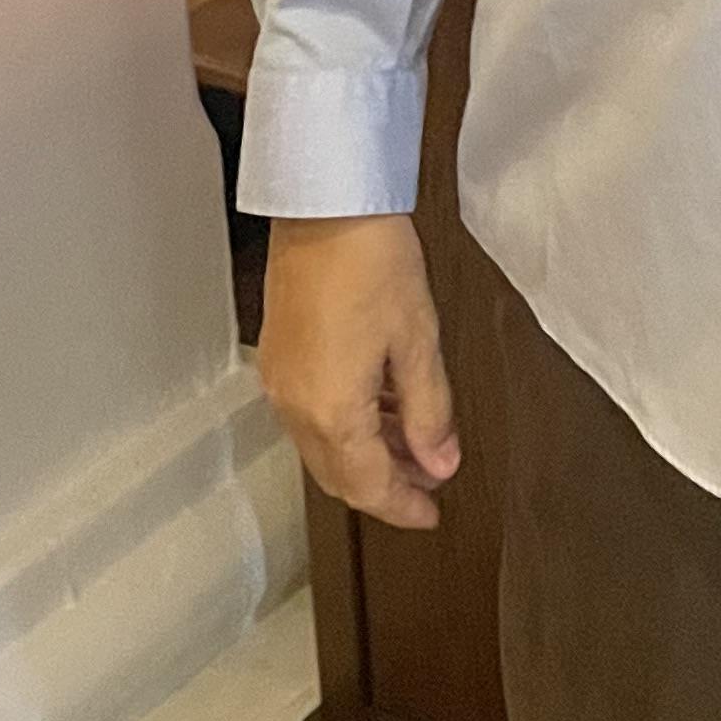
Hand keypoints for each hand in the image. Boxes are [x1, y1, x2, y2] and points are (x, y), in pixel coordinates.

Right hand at [257, 213, 460, 530]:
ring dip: (365, 455)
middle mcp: (294, 405)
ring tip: (413, 442)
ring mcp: (280, 380)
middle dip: (384, 486)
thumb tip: (440, 462)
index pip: (368, 486)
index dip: (403, 507)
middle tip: (427, 483)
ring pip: (322, 446)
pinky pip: (309, 413)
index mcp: (330, 411)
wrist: (326, 206)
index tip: (430, 514)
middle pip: (338, 474)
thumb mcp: (418, 340)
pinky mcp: (279, 355)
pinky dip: (344, 424)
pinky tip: (380, 406)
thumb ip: (430, 411)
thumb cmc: (371, 259)